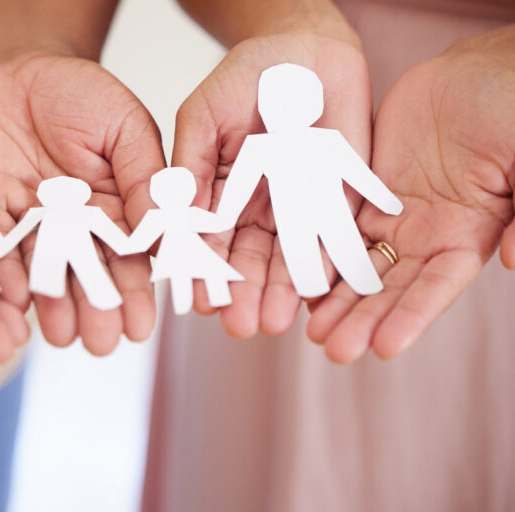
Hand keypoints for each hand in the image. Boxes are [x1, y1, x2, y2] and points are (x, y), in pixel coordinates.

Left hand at [0, 53, 163, 354]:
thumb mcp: (126, 126)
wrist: (21, 70)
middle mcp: (69, 227)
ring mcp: (26, 222)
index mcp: (112, 211)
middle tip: (102, 343)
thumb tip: (159, 230)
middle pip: (84, 276)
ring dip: (51, 305)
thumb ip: (143, 175)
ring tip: (62, 337)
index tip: (142, 326)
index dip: (135, 293)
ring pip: (39, 271)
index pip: (127, 260)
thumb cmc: (83, 94)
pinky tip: (12, 297)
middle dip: (94, 310)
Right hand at [173, 28, 371, 337]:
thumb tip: (174, 218)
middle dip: (243, 294)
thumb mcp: (204, 114)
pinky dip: (325, 262)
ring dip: (279, 291)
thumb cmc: (245, 74)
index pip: (206, 241)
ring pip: (287, 259)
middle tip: (239, 325)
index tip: (199, 301)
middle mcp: (255, 210)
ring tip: (273, 322)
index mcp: (218, 194)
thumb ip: (191, 162)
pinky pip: (332, 235)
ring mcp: (297, 207)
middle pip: (247, 261)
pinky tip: (316, 290)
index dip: (203, 271)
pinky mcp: (338, 200)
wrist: (305, 49)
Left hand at [307, 27, 514, 362]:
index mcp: (466, 236)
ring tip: (308, 328)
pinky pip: (335, 222)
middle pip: (388, 286)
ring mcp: (392, 213)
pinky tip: (295, 276)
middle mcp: (426, 234)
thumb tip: (514, 260)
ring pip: (356, 262)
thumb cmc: (514, 110)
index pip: (435, 288)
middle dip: (361, 318)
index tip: (383, 347)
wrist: (478, 71)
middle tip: (332, 348)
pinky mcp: (363, 188)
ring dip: (333, 296)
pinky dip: (317, 249)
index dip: (411, 317)